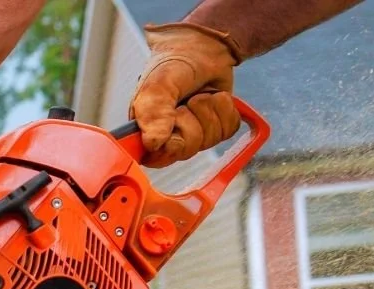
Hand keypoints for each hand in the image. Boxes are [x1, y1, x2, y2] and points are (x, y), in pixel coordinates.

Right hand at [129, 22, 245, 168]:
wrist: (206, 47)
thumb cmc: (174, 63)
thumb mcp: (158, 85)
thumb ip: (153, 114)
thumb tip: (153, 145)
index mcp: (146, 129)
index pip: (156, 157)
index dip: (169, 145)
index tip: (175, 121)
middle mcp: (168, 135)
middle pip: (186, 150)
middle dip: (193, 122)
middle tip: (187, 102)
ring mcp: (194, 132)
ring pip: (209, 141)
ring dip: (210, 113)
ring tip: (200, 95)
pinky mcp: (217, 126)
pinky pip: (228, 131)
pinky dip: (226, 111)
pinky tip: (215, 97)